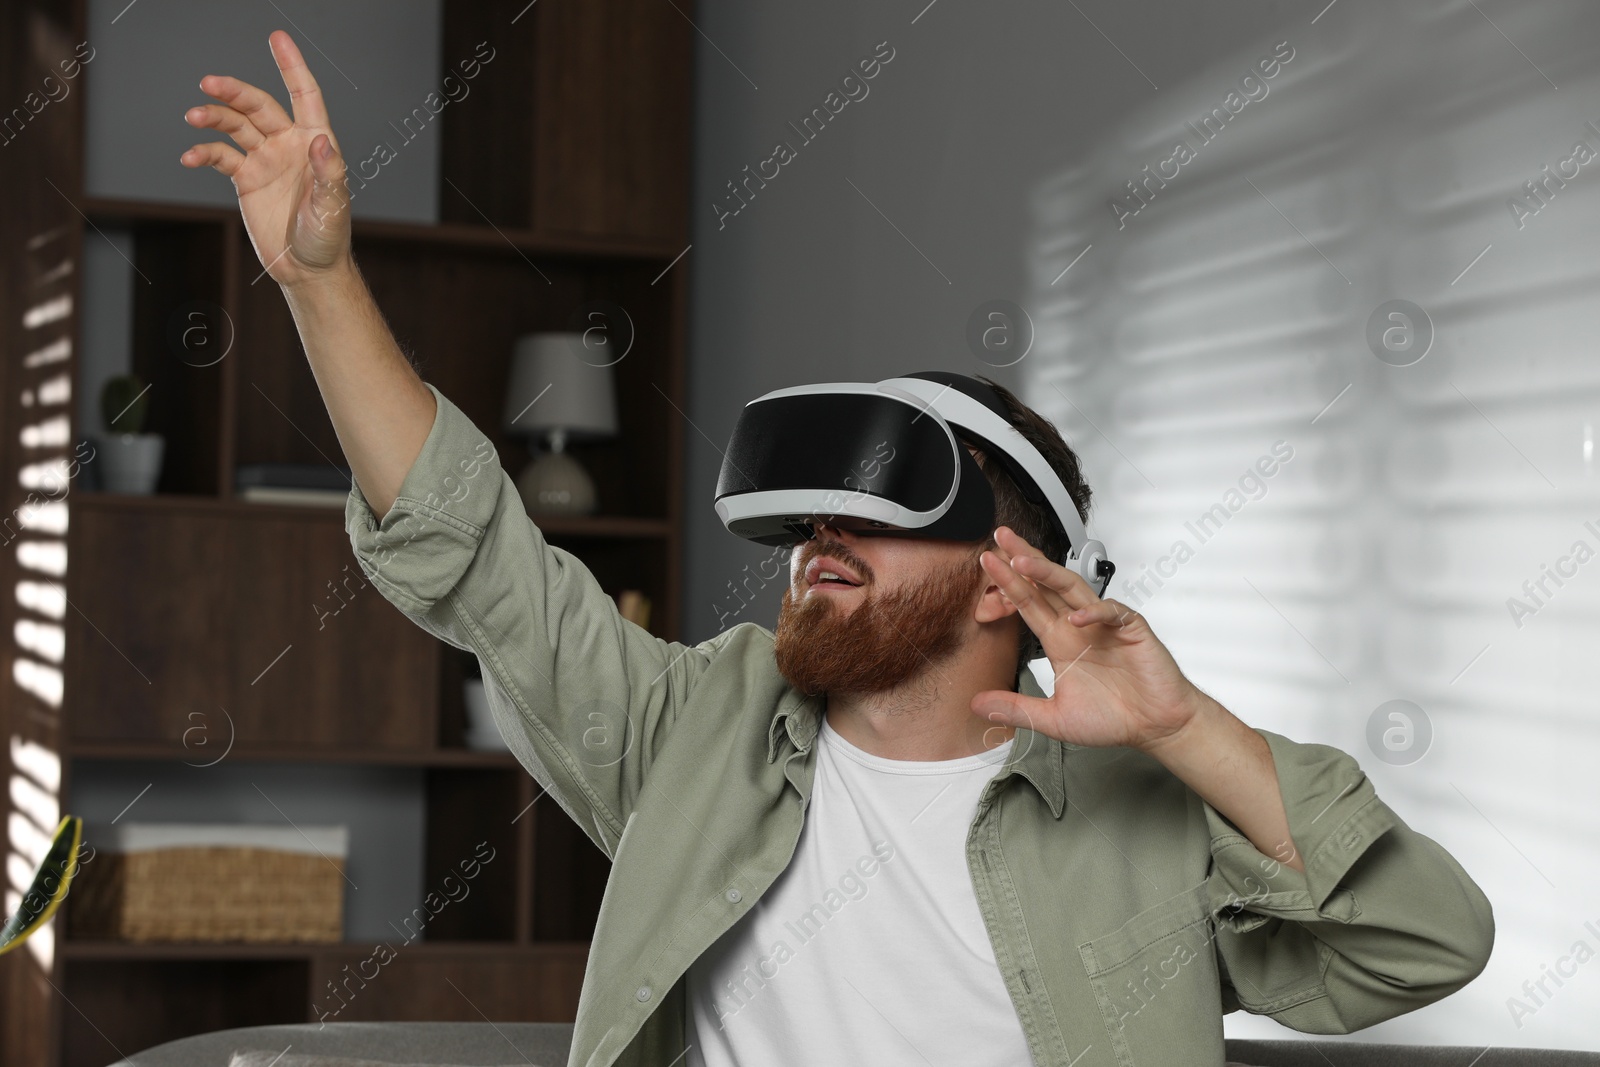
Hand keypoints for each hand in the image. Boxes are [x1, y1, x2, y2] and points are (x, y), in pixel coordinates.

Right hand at [180, 30, 350, 287]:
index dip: (292, 66)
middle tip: (210, 84)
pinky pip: (221, 157)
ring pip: (235, 126)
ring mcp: (266, 159)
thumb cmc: (328, 238)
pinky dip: (204, 152)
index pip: (304, 95)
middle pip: (259, 106)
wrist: (308, 269)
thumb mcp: (332, 207)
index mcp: (316, 143)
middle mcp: (288, 144)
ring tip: (193, 116)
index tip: (277, 38)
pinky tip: (190, 156)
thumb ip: (328, 171)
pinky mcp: (246, 179)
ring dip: (214, 118)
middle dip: (235, 92)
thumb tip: (318, 139)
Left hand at [972, 526, 1210, 752]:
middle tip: (1002, 538)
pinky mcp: (1132, 630)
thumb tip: (976, 705)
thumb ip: (1017, 709)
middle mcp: (1079, 626)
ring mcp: (1104, 625)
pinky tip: (1077, 617)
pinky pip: (1112, 613)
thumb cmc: (1113, 718)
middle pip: (1046, 584)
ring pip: (1074, 589)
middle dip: (1024, 559)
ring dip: (1049, 574)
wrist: (1155, 727)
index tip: (988, 561)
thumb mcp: (1054, 718)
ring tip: (1024, 562)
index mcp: (1060, 640)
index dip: (1008, 582)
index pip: (1028, 603)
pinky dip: (1095, 613)